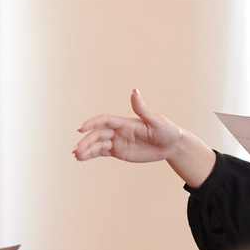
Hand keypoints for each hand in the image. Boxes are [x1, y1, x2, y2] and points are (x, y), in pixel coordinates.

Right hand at [73, 88, 217, 186]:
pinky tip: (82, 158)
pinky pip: (102, 152)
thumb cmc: (167, 130)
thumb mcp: (156, 120)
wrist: (172, 145)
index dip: (92, 123)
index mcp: (125, 122)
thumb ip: (142, 108)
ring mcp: (117, 141)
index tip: (81, 128)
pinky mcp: (119, 152)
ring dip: (86, 149)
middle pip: (98, 134)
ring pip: (97, 144)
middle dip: (86, 141)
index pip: (104, 121)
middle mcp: (118, 131)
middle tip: (76, 150)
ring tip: (76, 156)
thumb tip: (134, 91)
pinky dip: (91, 154)